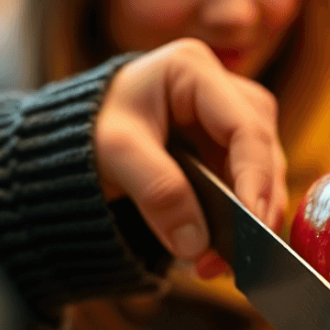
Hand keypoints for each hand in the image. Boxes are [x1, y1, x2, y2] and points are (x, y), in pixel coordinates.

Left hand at [94, 39, 287, 272]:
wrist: (66, 140)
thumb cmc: (86, 130)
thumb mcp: (115, 154)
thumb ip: (157, 192)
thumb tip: (196, 244)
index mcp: (193, 69)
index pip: (245, 126)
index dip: (256, 176)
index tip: (252, 221)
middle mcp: (220, 88)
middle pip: (263, 148)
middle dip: (256, 202)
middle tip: (238, 252)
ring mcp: (226, 118)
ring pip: (263, 168)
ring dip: (250, 215)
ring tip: (217, 260)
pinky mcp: (224, 148)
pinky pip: (247, 183)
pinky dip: (238, 216)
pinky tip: (219, 247)